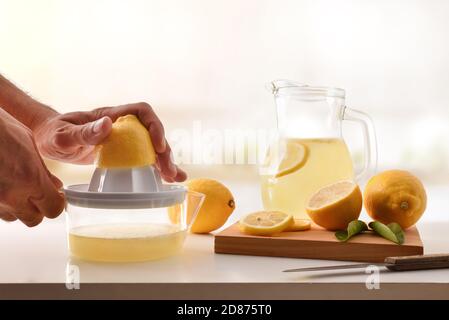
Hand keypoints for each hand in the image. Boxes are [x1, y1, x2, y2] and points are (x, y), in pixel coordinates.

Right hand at [0, 109, 64, 225]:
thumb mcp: (28, 142)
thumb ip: (43, 169)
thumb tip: (55, 185)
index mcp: (30, 179)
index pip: (54, 209)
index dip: (57, 202)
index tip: (56, 195)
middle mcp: (11, 195)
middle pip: (33, 219)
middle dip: (38, 208)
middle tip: (36, 193)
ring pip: (11, 216)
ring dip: (16, 206)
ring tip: (13, 185)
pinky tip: (0, 183)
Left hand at [34, 102, 186, 181]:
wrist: (47, 141)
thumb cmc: (53, 133)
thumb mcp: (64, 135)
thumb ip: (84, 132)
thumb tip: (108, 124)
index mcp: (111, 115)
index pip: (141, 112)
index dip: (154, 126)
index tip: (157, 146)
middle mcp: (122, 126)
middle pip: (152, 133)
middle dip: (164, 150)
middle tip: (168, 170)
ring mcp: (124, 141)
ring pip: (152, 147)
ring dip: (165, 161)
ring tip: (174, 177)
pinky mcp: (123, 154)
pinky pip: (144, 159)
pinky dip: (157, 169)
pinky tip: (169, 179)